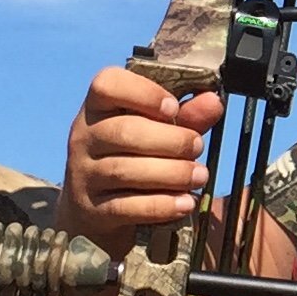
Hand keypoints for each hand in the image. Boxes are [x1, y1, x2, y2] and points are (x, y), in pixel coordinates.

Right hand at [60, 66, 223, 248]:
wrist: (95, 209)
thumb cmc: (132, 157)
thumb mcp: (158, 131)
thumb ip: (185, 117)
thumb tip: (213, 102)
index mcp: (98, 107)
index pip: (107, 85)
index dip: (144, 93)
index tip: (174, 108)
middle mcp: (84, 137)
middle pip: (124, 131)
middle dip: (171, 140)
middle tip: (197, 146)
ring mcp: (84, 174)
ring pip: (125, 170)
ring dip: (171, 173)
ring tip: (199, 176)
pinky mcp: (91, 209)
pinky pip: (126, 206)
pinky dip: (161, 205)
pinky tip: (185, 203)